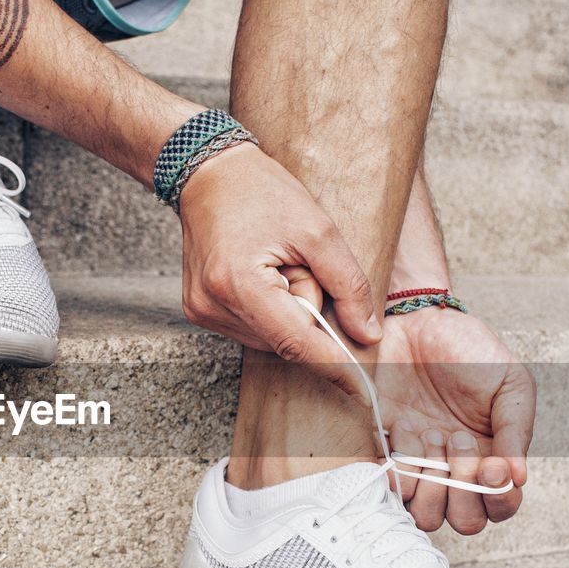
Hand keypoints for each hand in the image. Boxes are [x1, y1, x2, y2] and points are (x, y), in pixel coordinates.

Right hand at [177, 144, 382, 393]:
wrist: (209, 174)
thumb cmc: (261, 192)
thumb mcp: (318, 229)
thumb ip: (349, 284)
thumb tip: (368, 333)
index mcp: (239, 284)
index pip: (296, 343)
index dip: (334, 367)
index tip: (363, 393)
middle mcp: (214, 307)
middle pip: (285, 340)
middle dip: (307, 312)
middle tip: (297, 264)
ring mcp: (202, 312)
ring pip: (271, 338)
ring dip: (286, 310)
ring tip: (274, 264)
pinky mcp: (200, 311)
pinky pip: (253, 328)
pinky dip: (268, 308)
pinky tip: (260, 273)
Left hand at [374, 306, 535, 534]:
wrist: (419, 320)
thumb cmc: (471, 351)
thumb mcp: (510, 384)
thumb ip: (516, 431)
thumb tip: (519, 478)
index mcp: (493, 458)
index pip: (501, 508)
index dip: (499, 499)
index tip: (493, 463)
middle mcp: (456, 471)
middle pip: (463, 522)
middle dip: (463, 491)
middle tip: (459, 442)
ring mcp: (419, 464)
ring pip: (424, 514)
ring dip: (432, 483)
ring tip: (434, 437)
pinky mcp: (384, 449)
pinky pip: (389, 483)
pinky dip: (399, 465)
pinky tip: (407, 428)